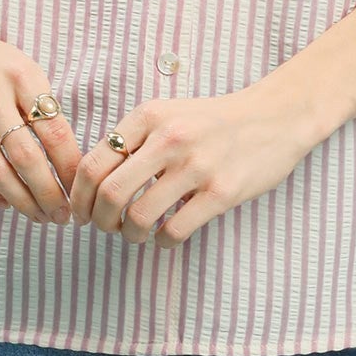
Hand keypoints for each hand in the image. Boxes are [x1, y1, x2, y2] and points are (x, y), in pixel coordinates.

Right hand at [0, 3, 77, 224]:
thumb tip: (69, 161)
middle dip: (50, 194)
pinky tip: (0, 202)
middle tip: (63, 215)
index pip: (55, 132)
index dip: (71, 169)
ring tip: (38, 215)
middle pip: (26, 157)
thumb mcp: (23, 69)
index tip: (82, 190)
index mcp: (20, 75)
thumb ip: (43, 108)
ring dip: (20, 201)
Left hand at [67, 86, 314, 244]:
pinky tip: (166, 236)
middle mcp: (169, 138)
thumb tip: (91, 183)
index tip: (83, 211)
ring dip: (130, 235)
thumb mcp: (169, 114)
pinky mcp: (221, 192)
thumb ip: (133, 139)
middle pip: (110, 193)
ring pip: (139, 217)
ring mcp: (197, 166)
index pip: (94, 163)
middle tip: (105, 227)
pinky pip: (174, 231)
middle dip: (100, 220)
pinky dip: (162, 242)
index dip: (79, 196)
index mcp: (149, 116)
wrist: (275, 116)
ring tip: (137, 234)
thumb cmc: (214, 121)